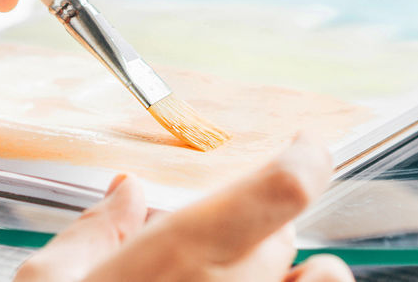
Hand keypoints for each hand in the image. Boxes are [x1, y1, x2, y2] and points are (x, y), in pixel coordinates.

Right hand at [16, 134, 353, 281]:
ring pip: (324, 276)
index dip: (304, 158)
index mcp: (181, 254)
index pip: (284, 188)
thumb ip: (93, 235)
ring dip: (302, 274)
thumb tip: (124, 195)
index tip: (303, 149)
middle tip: (210, 255)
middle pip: (284, 230)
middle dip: (256, 231)